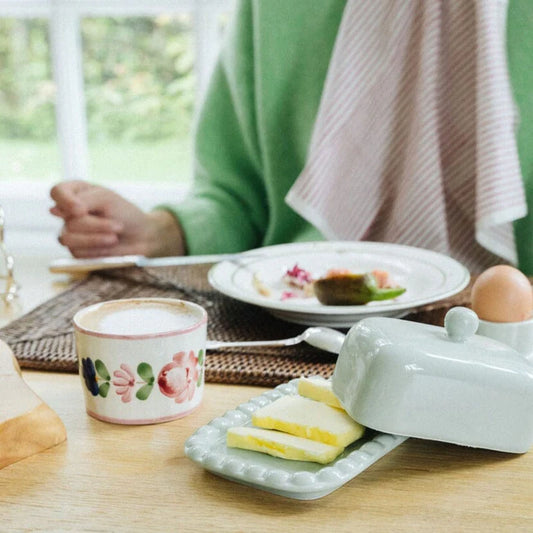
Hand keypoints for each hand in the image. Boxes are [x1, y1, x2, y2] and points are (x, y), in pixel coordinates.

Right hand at [50, 180, 185, 257]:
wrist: (141, 236)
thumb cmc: (125, 213)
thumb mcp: (107, 199)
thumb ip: (83, 201)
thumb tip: (54, 210)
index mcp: (75, 193)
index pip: (56, 192)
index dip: (65, 201)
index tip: (81, 209)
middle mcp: (68, 212)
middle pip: (67, 220)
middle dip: (95, 225)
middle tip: (117, 226)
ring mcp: (70, 232)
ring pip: (67, 238)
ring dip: (94, 239)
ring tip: (114, 238)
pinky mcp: (77, 251)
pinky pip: (77, 253)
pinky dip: (96, 250)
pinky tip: (109, 246)